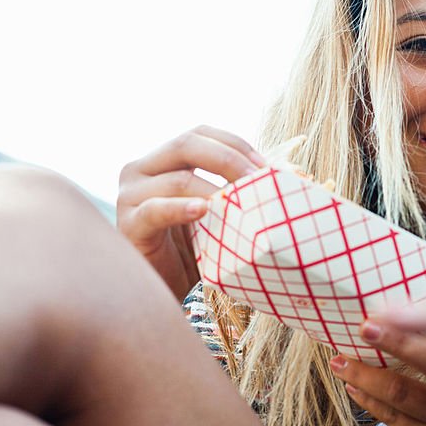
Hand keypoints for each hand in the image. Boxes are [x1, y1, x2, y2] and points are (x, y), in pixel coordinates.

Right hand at [117, 125, 265, 298]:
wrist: (164, 291)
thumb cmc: (196, 251)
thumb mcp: (220, 215)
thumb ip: (240, 192)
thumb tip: (296, 175)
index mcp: (163, 160)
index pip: (200, 134)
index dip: (235, 144)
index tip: (268, 167)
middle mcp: (140, 170)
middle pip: (186, 144)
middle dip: (229, 158)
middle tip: (260, 180)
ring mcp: (129, 196)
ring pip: (178, 179)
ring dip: (216, 190)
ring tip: (246, 202)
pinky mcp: (129, 225)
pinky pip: (155, 210)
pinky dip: (181, 209)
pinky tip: (203, 211)